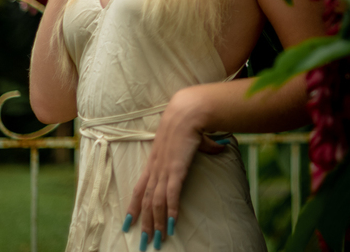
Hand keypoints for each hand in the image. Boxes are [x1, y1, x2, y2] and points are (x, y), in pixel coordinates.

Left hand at [124, 87, 226, 248]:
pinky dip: (170, 210)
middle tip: (144, 243)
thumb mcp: (195, 137)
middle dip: (144, 223)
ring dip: (156, 223)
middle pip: (145, 201)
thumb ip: (206, 145)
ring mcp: (164, 169)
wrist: (188, 111)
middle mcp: (156, 168)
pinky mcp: (175, 169)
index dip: (133, 206)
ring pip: (155, 202)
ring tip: (158, 240)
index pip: (140, 188)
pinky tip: (171, 224)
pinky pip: (170, 194)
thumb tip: (220, 146)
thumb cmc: (190, 120)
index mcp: (155, 160)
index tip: (128, 223)